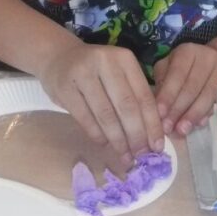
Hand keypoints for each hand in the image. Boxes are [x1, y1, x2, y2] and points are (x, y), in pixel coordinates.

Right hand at [41, 42, 163, 167]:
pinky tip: (105, 145)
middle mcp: (105, 62)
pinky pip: (85, 119)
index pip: (143, 95)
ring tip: (126, 156)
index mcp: (124, 58)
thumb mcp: (119, 74)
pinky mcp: (65, 88)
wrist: (58, 59)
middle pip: (127, 106)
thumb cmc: (97, 71)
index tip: (158, 146)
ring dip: (118, 140)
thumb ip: (135, 96)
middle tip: (142, 156)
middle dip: (137, 135)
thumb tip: (152, 135)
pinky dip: (98, 135)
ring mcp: (83, 74)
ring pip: (106, 115)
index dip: (152, 124)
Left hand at [154, 43, 216, 135]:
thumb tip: (157, 108)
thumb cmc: (184, 68)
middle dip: (179, 109)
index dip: (168, 95)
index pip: (177, 74)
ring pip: (208, 95)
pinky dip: (210, 113)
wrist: (215, 61)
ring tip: (182, 130)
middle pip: (192, 86)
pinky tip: (200, 124)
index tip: (159, 115)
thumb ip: (162, 83)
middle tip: (168, 128)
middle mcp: (207, 57)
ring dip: (193, 114)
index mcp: (187, 52)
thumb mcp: (168, 67)